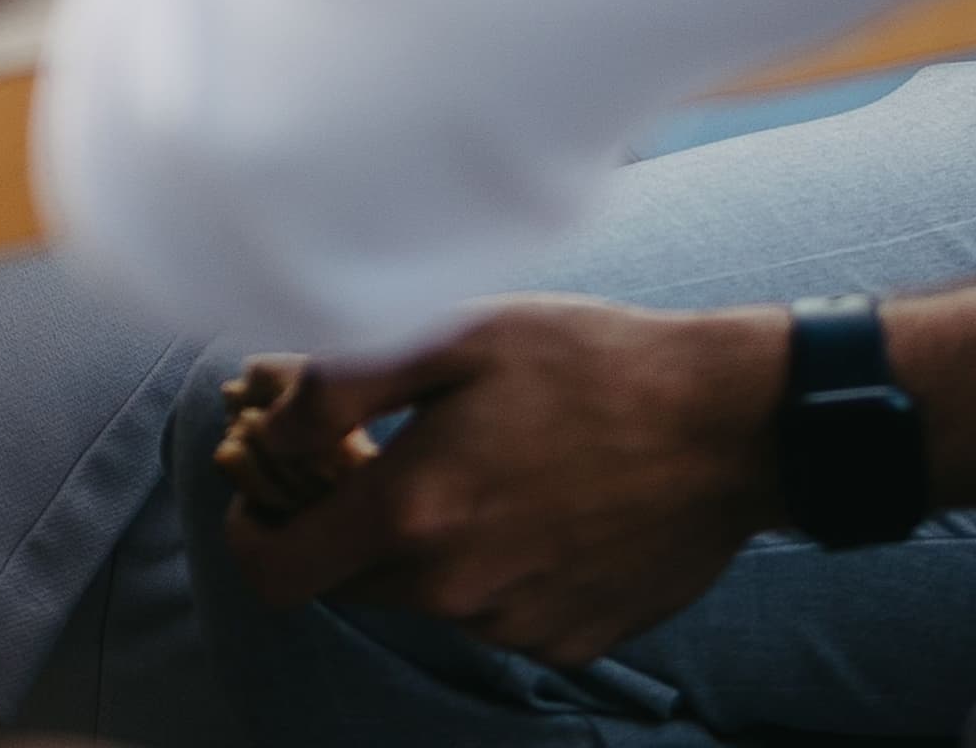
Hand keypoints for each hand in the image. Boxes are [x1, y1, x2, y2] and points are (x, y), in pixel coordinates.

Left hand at [211, 303, 785, 665]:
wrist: (723, 428)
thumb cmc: (585, 362)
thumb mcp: (453, 332)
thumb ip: (339, 384)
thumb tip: (266, 424)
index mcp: (414, 512)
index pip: (278, 572)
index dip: (253, 532)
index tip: (263, 491)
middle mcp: (456, 591)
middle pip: (348, 581)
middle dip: (341, 526)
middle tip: (376, 450)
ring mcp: (515, 628)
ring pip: (424, 596)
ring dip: (423, 542)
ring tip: (478, 460)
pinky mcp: (566, 643)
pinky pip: (494, 611)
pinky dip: (491, 565)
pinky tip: (535, 498)